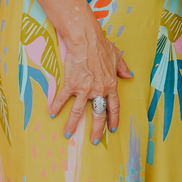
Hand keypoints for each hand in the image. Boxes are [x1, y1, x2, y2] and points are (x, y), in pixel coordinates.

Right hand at [54, 13, 132, 142]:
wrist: (86, 40)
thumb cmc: (102, 46)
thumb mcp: (117, 56)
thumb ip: (123, 68)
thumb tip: (129, 76)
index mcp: (111, 85)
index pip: (114, 107)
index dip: (113, 119)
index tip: (112, 129)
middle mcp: (98, 90)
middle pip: (98, 114)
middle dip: (96, 130)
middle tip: (94, 141)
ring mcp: (84, 89)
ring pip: (78, 111)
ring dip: (73, 124)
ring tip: (68, 134)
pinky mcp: (71, 84)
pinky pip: (63, 98)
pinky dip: (56, 106)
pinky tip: (52, 113)